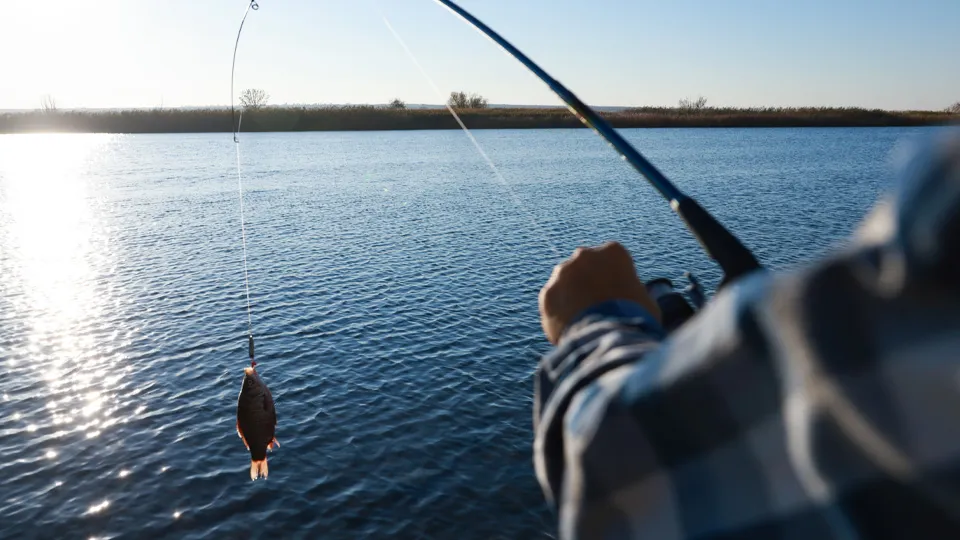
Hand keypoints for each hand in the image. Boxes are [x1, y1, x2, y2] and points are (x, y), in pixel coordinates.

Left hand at [538, 242, 660, 343]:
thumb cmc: (636, 318)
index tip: (617, 293)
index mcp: (613, 252)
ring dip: (571, 297)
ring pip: (565, 283)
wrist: (609, 338)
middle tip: (596, 306)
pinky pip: (553, 303)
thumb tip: (632, 298)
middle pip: (585, 267)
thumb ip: (634, 292)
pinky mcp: (547, 293)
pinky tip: (571, 328)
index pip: (611, 260)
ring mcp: (562, 273)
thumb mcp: (646, 300)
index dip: (614, 278)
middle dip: (588, 282)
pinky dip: (559, 314)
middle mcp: (584, 255)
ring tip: (583, 320)